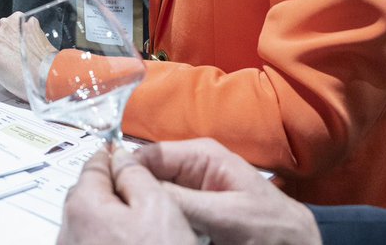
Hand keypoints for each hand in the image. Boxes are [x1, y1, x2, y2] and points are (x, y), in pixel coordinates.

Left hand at [0, 12, 55, 99]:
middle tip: (12, 62)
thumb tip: (21, 41)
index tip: (15, 50)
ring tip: (10, 70)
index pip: (7, 28)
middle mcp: (4, 26)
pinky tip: (6, 77)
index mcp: (17, 19)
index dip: (10, 41)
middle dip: (2, 49)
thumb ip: (26, 33)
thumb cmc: (48, 61)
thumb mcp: (39, 36)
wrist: (47, 75)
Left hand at [59, 148, 197, 244]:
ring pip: (89, 222)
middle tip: (139, 193)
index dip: (112, 156)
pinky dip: (107, 240)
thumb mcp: (158, 207)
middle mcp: (68, 231)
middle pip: (87, 194)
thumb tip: (121, 158)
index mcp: (83, 206)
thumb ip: (136, 174)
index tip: (119, 152)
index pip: (93, 164)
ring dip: (109, 219)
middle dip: (111, 190)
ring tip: (142, 231)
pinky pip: (91, 243)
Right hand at [136, 139, 320, 244]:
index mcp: (201, 155)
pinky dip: (159, 221)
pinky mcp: (193, 212)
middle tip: (124, 213)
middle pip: (147, 175)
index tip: (110, 191)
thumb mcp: (227, 214)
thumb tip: (141, 188)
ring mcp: (191, 191)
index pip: (148, 154)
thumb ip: (184, 199)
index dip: (125, 171)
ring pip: (153, 196)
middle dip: (135, 192)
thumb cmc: (274, 229)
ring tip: (140, 223)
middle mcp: (192, 169)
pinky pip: (166, 213)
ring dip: (146, 208)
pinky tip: (157, 230)